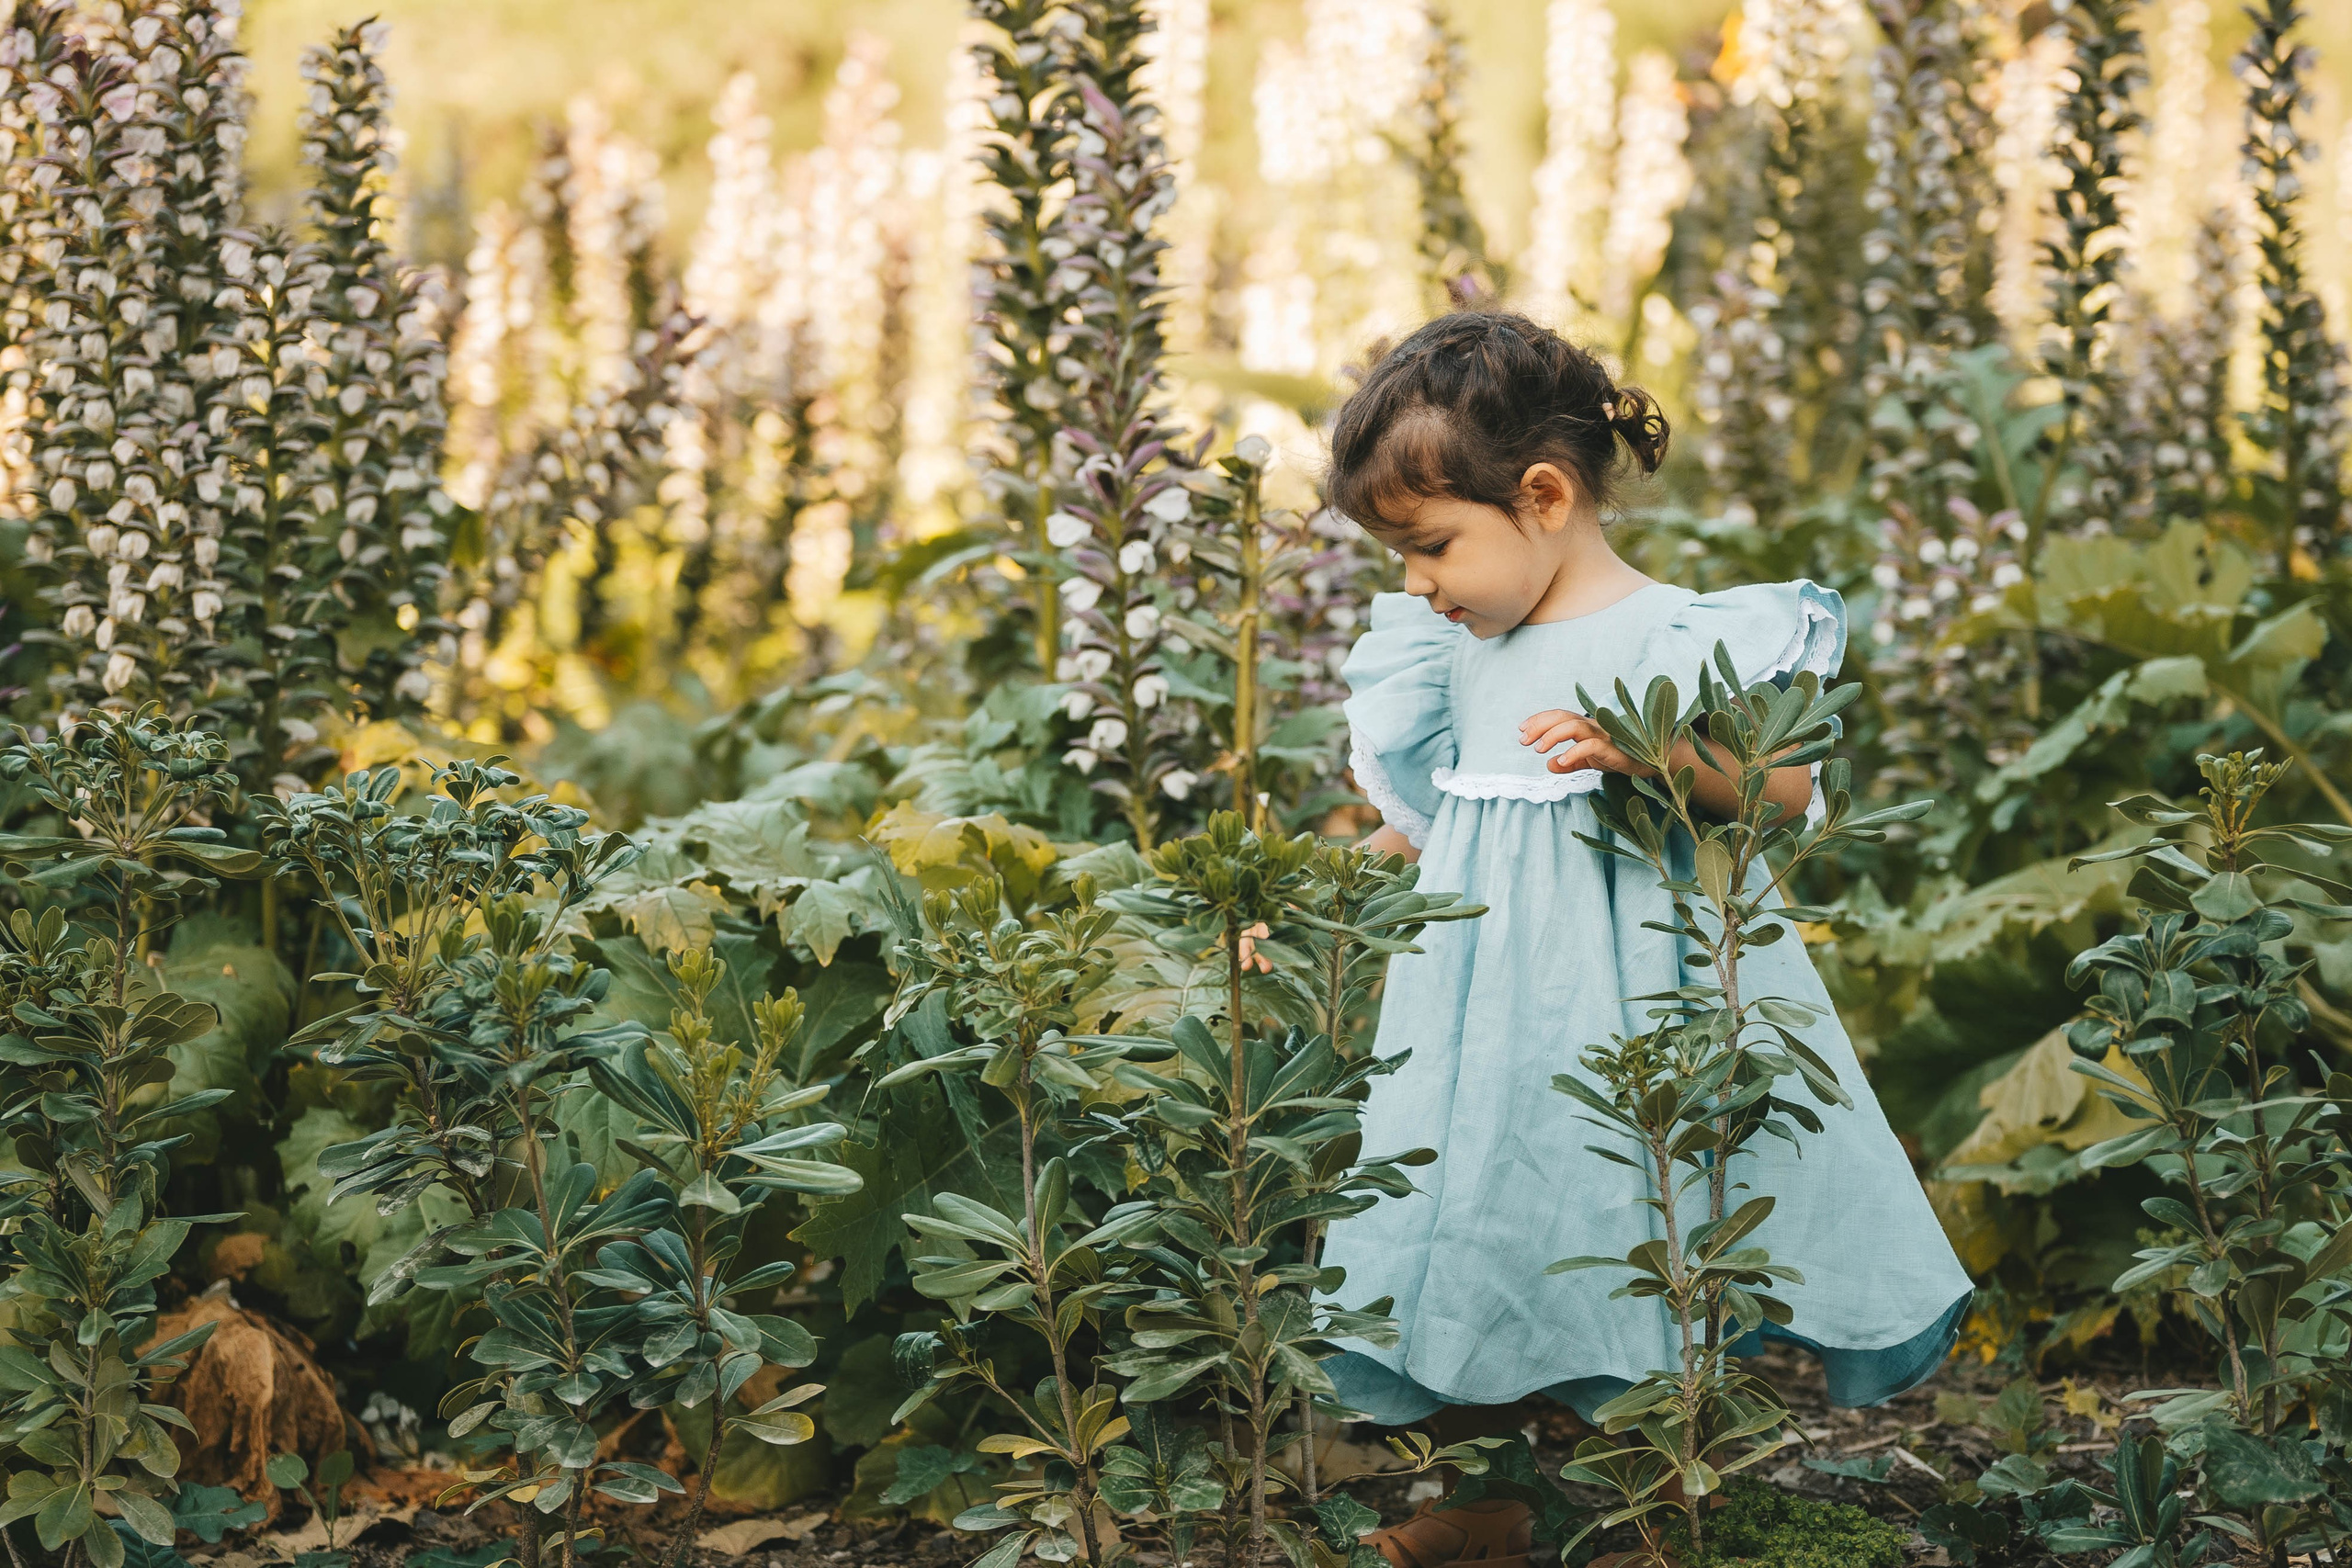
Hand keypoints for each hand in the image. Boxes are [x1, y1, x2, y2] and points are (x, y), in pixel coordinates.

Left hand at [1518, 710, 1656, 777]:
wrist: (1653, 762)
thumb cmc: (1620, 757)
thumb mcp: (1590, 761)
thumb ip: (1570, 762)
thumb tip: (1549, 764)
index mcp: (1587, 726)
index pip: (1559, 716)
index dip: (1539, 720)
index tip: (1522, 729)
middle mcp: (1594, 725)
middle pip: (1563, 716)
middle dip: (1540, 725)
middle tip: (1523, 740)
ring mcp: (1605, 735)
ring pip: (1575, 726)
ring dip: (1553, 735)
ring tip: (1538, 748)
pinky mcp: (1614, 749)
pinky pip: (1591, 746)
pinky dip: (1574, 752)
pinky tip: (1560, 761)